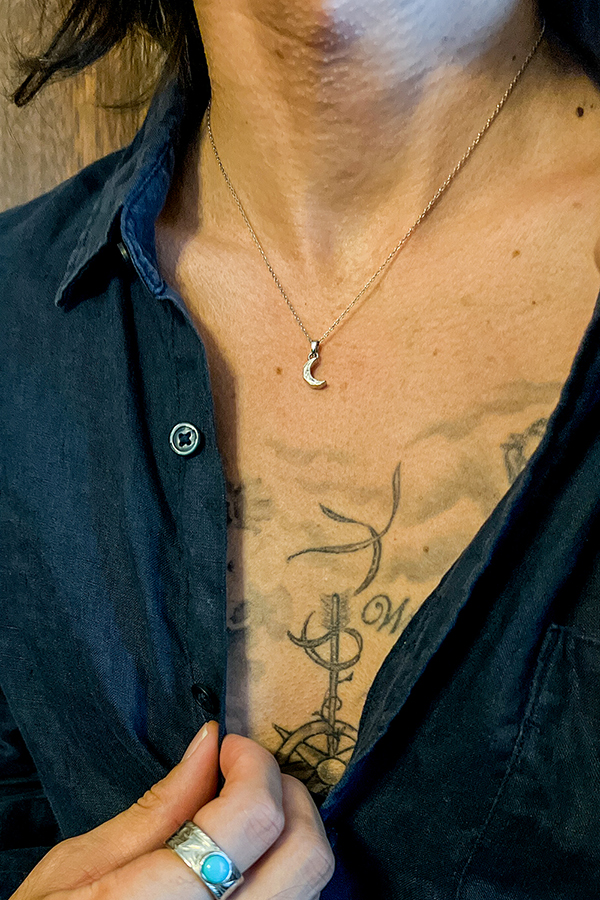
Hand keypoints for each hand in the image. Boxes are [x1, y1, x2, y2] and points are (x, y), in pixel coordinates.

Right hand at [12, 721, 333, 899]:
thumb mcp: (75, 871)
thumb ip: (154, 809)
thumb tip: (209, 744)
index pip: (252, 820)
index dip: (252, 765)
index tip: (229, 747)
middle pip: (305, 855)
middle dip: (287, 791)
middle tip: (246, 771)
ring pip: (312, 885)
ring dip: (291, 830)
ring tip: (246, 810)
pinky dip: (284, 870)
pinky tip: (245, 857)